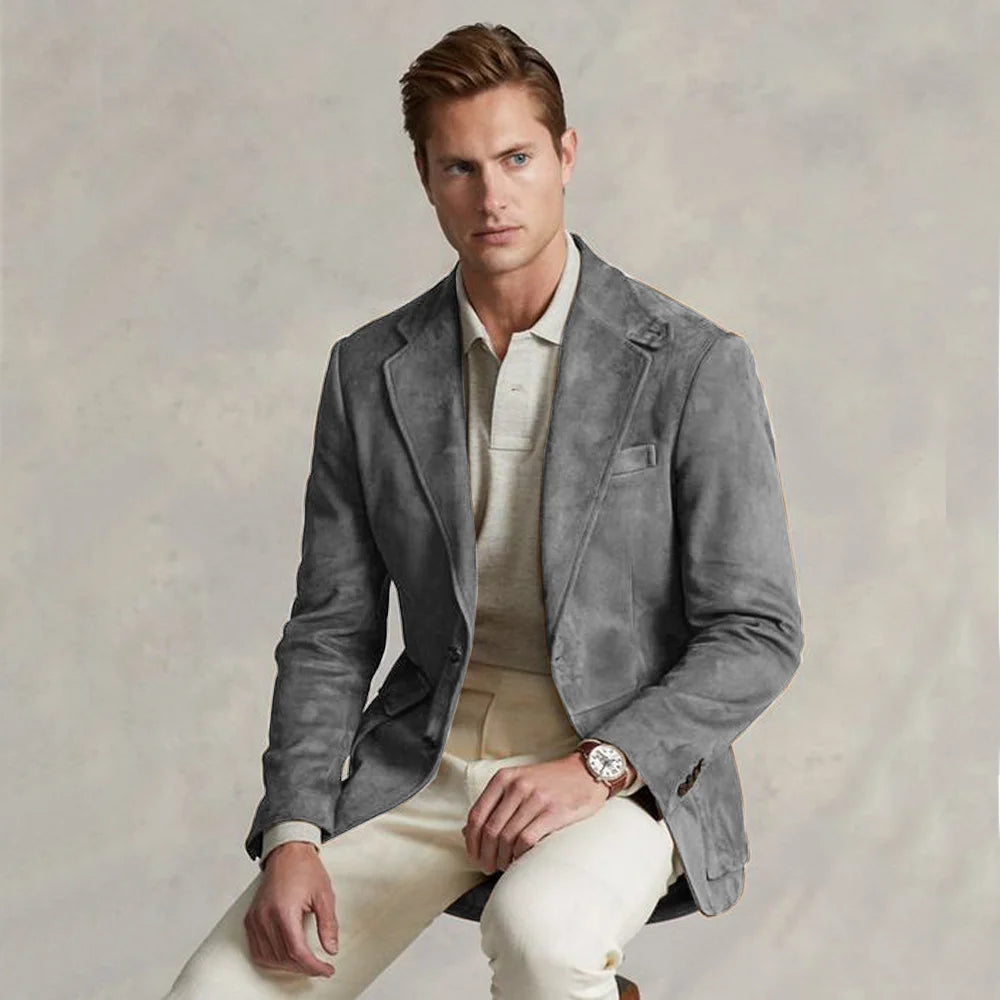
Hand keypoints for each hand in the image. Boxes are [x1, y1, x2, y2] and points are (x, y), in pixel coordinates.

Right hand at [244, 842, 338, 978]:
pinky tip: (285, 956)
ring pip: (268, 958)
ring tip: (305, 962)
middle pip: (283, 957)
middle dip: (303, 967)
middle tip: (320, 967)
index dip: (313, 966)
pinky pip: (257, 950)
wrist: (288, 851)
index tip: (326, 970)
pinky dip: (271, 959)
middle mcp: (265, 916)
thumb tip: (331, 949)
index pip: (297, 951)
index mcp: (284, 910)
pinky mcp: (250, 918)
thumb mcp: (324, 894)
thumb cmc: (305, 868)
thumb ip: (328, 924)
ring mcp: (255, 918)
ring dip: (288, 965)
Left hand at [462, 753, 609, 873]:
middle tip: (488, 867)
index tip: (473, 856)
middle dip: (485, 855)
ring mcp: (535, 799)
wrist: (585, 773)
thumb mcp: (518, 783)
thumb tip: (468, 832)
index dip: (471, 841)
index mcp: (504, 778)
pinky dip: (520, 855)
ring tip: (505, 866)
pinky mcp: (553, 812)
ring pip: (507, 838)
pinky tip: (521, 860)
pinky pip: (527, 840)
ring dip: (503, 858)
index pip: (476, 814)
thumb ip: (495, 803)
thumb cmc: (550, 782)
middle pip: (490, 830)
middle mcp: (517, 786)